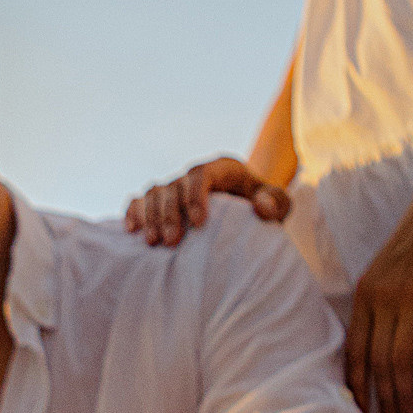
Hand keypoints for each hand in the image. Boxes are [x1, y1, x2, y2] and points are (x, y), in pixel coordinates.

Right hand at [125, 159, 290, 246]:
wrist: (249, 215)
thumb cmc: (265, 210)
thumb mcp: (280, 206)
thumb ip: (276, 203)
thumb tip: (261, 205)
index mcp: (223, 169)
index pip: (204, 175)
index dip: (196, 196)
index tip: (199, 224)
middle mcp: (195, 175)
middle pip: (175, 185)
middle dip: (170, 213)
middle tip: (171, 242)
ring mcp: (176, 187)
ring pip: (155, 192)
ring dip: (151, 216)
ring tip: (153, 243)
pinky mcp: (162, 201)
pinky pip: (140, 200)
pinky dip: (133, 211)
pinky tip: (131, 231)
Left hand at [344, 149, 412, 412]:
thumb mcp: (390, 265)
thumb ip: (382, 300)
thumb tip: (382, 340)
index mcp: (365, 292)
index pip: (354, 351)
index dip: (356, 386)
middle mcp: (382, 297)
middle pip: (376, 363)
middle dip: (381, 404)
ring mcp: (410, 296)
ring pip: (399, 360)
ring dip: (402, 400)